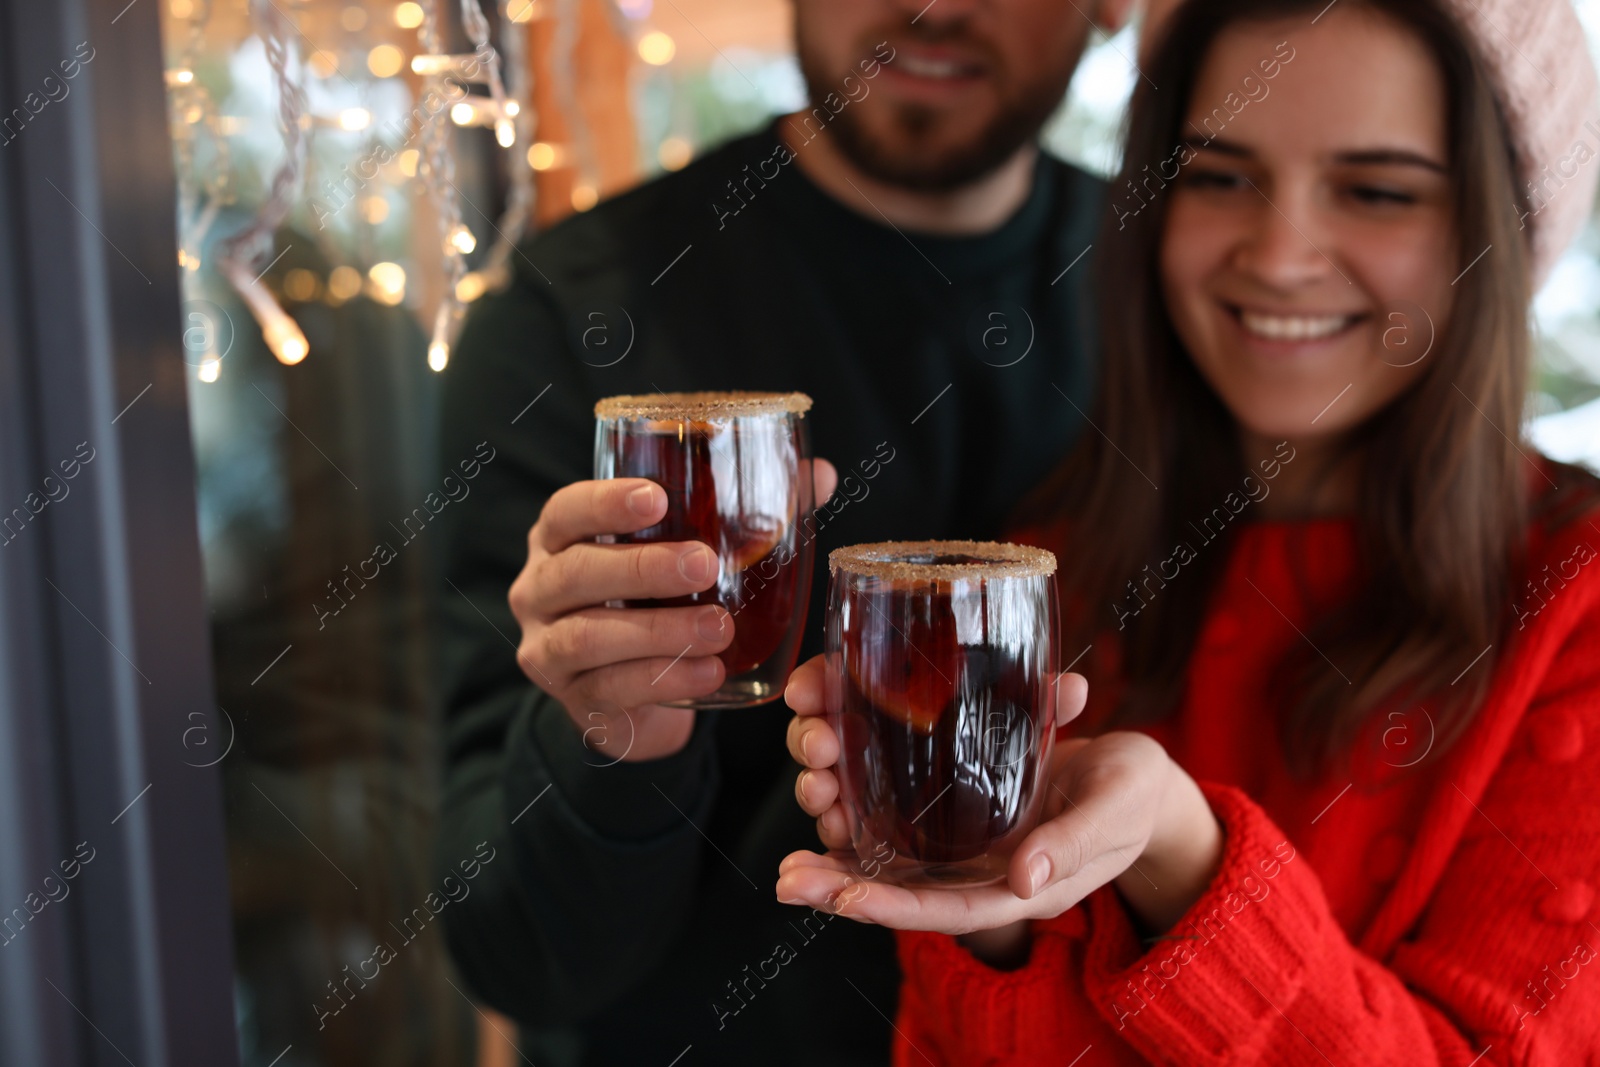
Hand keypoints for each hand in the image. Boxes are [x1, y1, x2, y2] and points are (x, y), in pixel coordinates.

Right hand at [510, 461, 835, 762]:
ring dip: (657, 631)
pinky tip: (710, 672)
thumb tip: (820, 474)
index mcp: (562, 539)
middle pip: (575, 573)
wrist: (636, 692)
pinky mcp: (573, 700)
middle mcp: (540, 590)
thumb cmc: (661, 600)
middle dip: (641, 568)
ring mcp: (547, 649)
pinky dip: (662, 679)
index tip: (658, 498)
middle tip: (704, 564)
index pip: (566, 511)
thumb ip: (748, 511)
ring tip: (719, 627)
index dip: (604, 503)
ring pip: (588, 638)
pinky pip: (610, 690)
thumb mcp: (688, 552)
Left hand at [778, 658, 1221, 959]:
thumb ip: (1073, 844)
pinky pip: (901, 822)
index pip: (945, 908)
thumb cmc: (1134, 796)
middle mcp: (984, 874)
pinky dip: (860, 812)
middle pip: (903, 891)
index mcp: (1021, 886)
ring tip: (789, 855)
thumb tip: (1023, 879)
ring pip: (892, 859)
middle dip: (841, 886)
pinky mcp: (961, 811)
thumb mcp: (1114, 811)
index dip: (889, 906)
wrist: (1136, 779)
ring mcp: (969, 846)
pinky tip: (824, 796)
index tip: (839, 897)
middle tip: (787, 876)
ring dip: (838, 853)